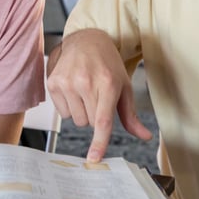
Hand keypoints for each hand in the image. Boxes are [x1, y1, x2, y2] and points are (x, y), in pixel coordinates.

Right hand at [46, 29, 151, 161]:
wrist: (86, 40)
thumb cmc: (107, 64)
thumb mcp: (124, 86)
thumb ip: (131, 115)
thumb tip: (144, 136)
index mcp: (107, 83)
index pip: (102, 120)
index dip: (99, 142)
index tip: (94, 158)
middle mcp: (85, 82)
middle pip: (90, 123)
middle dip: (95, 115)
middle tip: (97, 97)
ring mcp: (67, 82)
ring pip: (76, 120)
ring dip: (82, 112)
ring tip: (85, 91)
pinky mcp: (53, 82)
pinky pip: (62, 112)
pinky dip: (69, 106)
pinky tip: (73, 89)